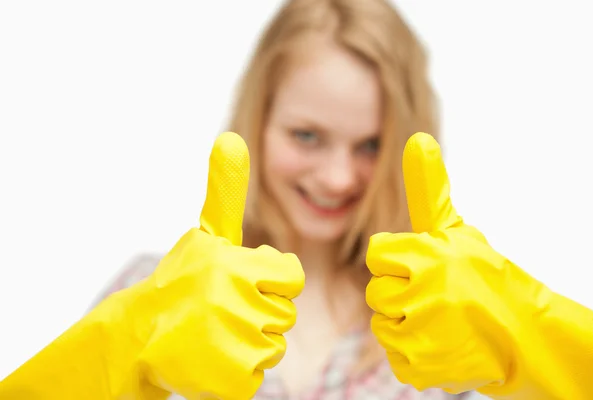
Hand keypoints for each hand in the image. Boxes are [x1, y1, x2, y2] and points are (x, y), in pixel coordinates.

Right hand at [120, 132, 304, 398]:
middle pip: (285, 312)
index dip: (271, 280)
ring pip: (273, 345)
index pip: (291, 276)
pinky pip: (257, 374)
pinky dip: (238, 369)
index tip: (243, 283)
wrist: (138, 338)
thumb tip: (230, 137)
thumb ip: (225, 191)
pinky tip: (210, 357)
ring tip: (214, 333)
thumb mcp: (206, 235)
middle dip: (259, 311)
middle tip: (221, 310)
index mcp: (236, 266)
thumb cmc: (182, 282)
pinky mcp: (231, 381)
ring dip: (249, 341)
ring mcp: (234, 345)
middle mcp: (237, 304)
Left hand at [364, 132, 550, 394]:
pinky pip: (395, 354)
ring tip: (440, 320)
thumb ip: (429, 188)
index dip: (399, 260)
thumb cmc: (484, 276)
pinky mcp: (421, 366)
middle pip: (376, 291)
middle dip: (401, 292)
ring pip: (382, 323)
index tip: (424, 267)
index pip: (378, 253)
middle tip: (436, 296)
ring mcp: (421, 333)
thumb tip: (418, 139)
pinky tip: (441, 343)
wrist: (525, 334)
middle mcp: (423, 293)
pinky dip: (414, 352)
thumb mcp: (456, 229)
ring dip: (406, 323)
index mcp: (428, 255)